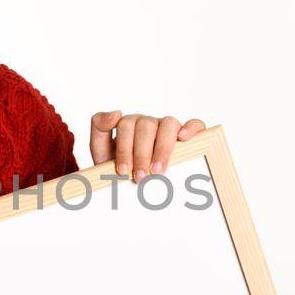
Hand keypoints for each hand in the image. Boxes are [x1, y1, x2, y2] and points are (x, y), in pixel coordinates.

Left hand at [89, 111, 206, 181]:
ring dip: (163, 147)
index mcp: (128, 124)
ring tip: (158, 170)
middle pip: (146, 127)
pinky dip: (191, 128)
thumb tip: (116, 112)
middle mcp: (148, 122)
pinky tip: (184, 139)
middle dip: (142, 154)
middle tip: (140, 177)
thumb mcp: (101, 150)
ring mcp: (167, 128)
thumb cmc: (118, 166)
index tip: (123, 171)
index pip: (126, 126)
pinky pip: (194, 124)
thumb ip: (99, 129)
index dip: (125, 149)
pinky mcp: (186, 135)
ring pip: (169, 124)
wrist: (130, 182)